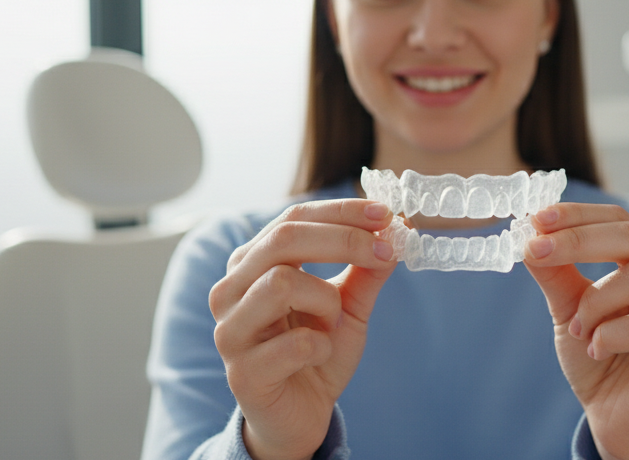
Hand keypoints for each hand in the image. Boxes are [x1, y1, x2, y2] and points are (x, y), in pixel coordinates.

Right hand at [208, 199, 397, 459]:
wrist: (300, 416)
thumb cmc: (316, 353)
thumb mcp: (349, 305)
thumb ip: (366, 270)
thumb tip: (397, 230)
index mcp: (252, 264)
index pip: (293, 219)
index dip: (340, 212)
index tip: (385, 214)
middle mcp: (230, 290)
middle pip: (283, 240)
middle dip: (343, 240)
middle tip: (384, 251)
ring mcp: (230, 331)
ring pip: (282, 284)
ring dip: (326, 301)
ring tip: (333, 323)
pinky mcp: (243, 373)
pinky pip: (294, 344)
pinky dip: (321, 347)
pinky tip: (319, 356)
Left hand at [524, 203, 628, 459]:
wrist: (616, 420)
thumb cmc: (601, 359)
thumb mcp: (569, 309)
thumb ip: (556, 272)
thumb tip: (531, 233)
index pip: (622, 222)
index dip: (579, 216)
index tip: (537, 219)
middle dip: (579, 241)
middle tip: (537, 252)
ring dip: (596, 301)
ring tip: (579, 330)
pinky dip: (610, 335)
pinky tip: (596, 350)